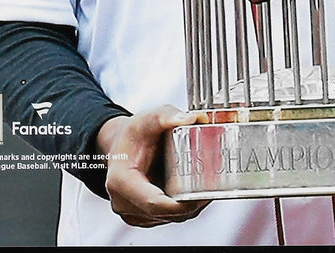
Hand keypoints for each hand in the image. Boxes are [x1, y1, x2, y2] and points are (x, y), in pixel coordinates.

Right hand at [98, 106, 209, 227]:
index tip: (204, 194)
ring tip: (206, 187)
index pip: (154, 203)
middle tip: (213, 187)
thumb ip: (168, 115)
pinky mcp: (141, 216)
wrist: (121, 145)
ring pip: (168, 218)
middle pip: (165, 213)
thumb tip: (193, 118)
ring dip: (188, 207)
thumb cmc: (133, 134)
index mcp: (121, 181)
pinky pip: (166, 217)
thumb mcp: (149, 117)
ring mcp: (131, 212)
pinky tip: (194, 192)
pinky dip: (182, 208)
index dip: (181, 204)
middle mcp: (123, 201)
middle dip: (191, 204)